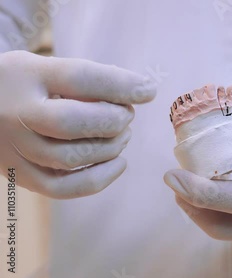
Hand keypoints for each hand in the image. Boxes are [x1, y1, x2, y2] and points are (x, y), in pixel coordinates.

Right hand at [0, 51, 155, 198]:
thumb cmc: (24, 84)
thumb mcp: (44, 66)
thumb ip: (86, 78)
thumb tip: (138, 91)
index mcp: (26, 75)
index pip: (78, 78)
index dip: (120, 85)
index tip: (148, 91)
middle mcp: (16, 112)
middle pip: (72, 122)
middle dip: (113, 120)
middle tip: (127, 115)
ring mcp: (14, 147)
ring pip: (71, 158)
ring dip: (110, 148)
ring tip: (123, 135)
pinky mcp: (18, 174)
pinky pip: (61, 188)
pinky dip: (98, 180)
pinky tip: (119, 163)